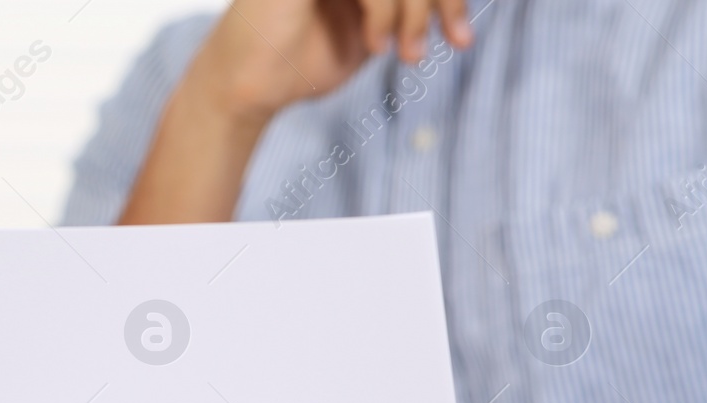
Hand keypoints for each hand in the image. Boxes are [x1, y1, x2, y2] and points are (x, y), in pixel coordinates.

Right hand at [191, 0, 473, 122]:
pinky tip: (376, 45)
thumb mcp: (374, 33)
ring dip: (418, 11)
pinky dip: (385, 11)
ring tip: (410, 54)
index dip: (447, 0)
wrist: (246, 90)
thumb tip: (459, 3)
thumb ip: (409, 9)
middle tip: (457, 41)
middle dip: (443, 1)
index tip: (461, 37)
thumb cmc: (300, 66)